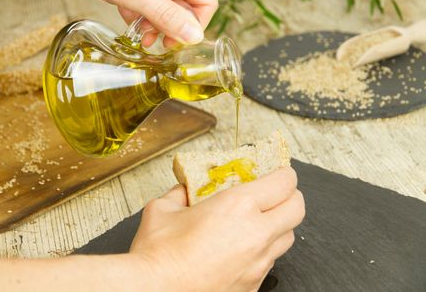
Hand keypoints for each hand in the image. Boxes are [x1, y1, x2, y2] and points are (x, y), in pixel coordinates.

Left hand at [27, 0, 217, 45]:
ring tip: (139, 34)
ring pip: (168, 2)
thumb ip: (164, 15)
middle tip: (153, 42)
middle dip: (170, 25)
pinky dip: (143, 11)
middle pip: (186, 2)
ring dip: (155, 21)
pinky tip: (129, 19)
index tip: (175, 44)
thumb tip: (193, 36)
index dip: (193, 26)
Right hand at [129, 167, 304, 291]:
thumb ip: (180, 194)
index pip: (284, 182)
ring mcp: (258, 263)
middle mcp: (256, 234)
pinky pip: (269, 262)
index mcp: (237, 206)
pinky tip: (239, 249)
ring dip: (277, 224)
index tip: (276, 171)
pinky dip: (262, 251)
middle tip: (273, 193)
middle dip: (289, 196)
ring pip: (287, 237)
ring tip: (255, 222)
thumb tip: (185, 190)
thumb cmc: (158, 254)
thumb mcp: (162, 208)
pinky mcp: (253, 284)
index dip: (283, 173)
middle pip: (297, 208)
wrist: (154, 291)